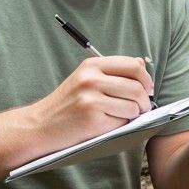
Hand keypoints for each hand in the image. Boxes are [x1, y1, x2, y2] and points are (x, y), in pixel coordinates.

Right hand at [33, 56, 154, 142]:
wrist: (40, 126)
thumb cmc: (66, 104)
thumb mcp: (85, 79)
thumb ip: (113, 71)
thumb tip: (141, 63)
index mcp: (91, 65)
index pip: (133, 65)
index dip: (146, 78)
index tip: (148, 88)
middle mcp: (91, 79)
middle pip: (136, 86)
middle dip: (145, 99)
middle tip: (143, 107)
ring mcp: (91, 99)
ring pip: (133, 105)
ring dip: (135, 113)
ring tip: (126, 116)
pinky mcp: (92, 119)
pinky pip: (122, 121)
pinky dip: (122, 124)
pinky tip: (110, 123)